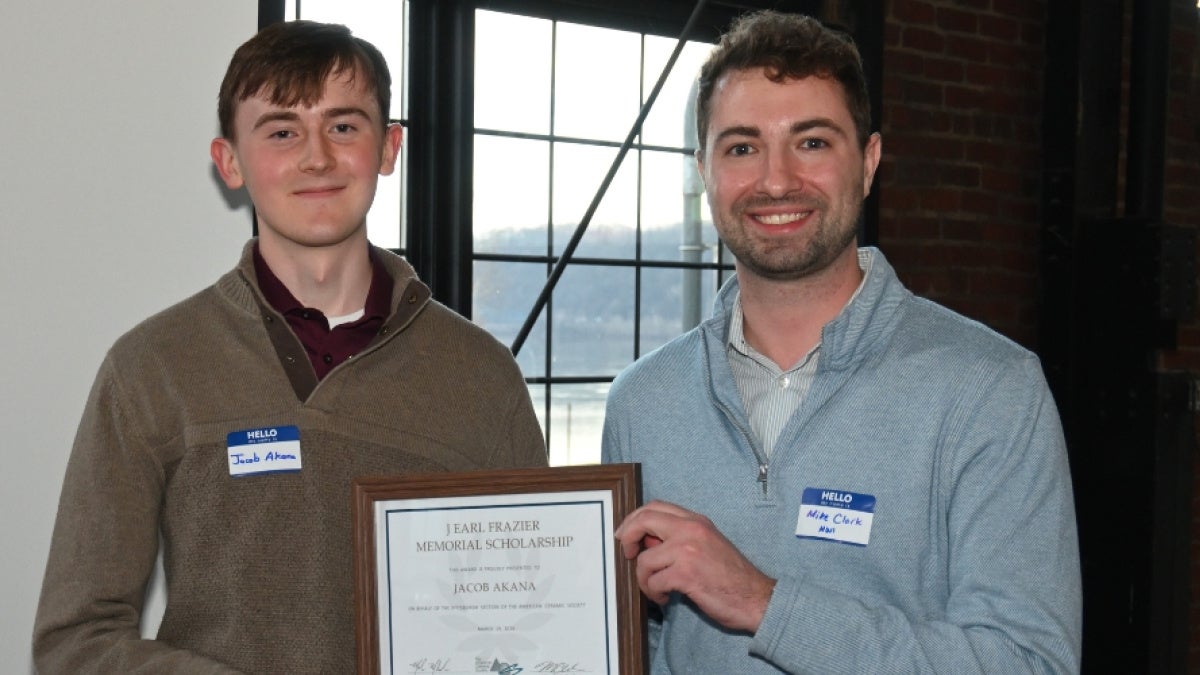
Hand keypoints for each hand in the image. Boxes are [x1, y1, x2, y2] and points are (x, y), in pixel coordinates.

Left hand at [614, 500, 775, 632]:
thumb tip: (646, 542)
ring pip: (644, 560)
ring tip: (657, 590)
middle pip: (643, 520)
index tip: (626, 534)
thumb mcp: (706, 545)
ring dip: (644, 580)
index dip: (634, 519)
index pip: (655, 506)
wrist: (756, 598)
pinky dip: (655, 594)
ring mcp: (687, 550)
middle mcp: (691, 530)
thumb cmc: (731, 577)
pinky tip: (666, 598)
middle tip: (628, 554)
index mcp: (696, 521)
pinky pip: (653, 581)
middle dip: (627, 537)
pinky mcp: (686, 574)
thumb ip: (678, 539)